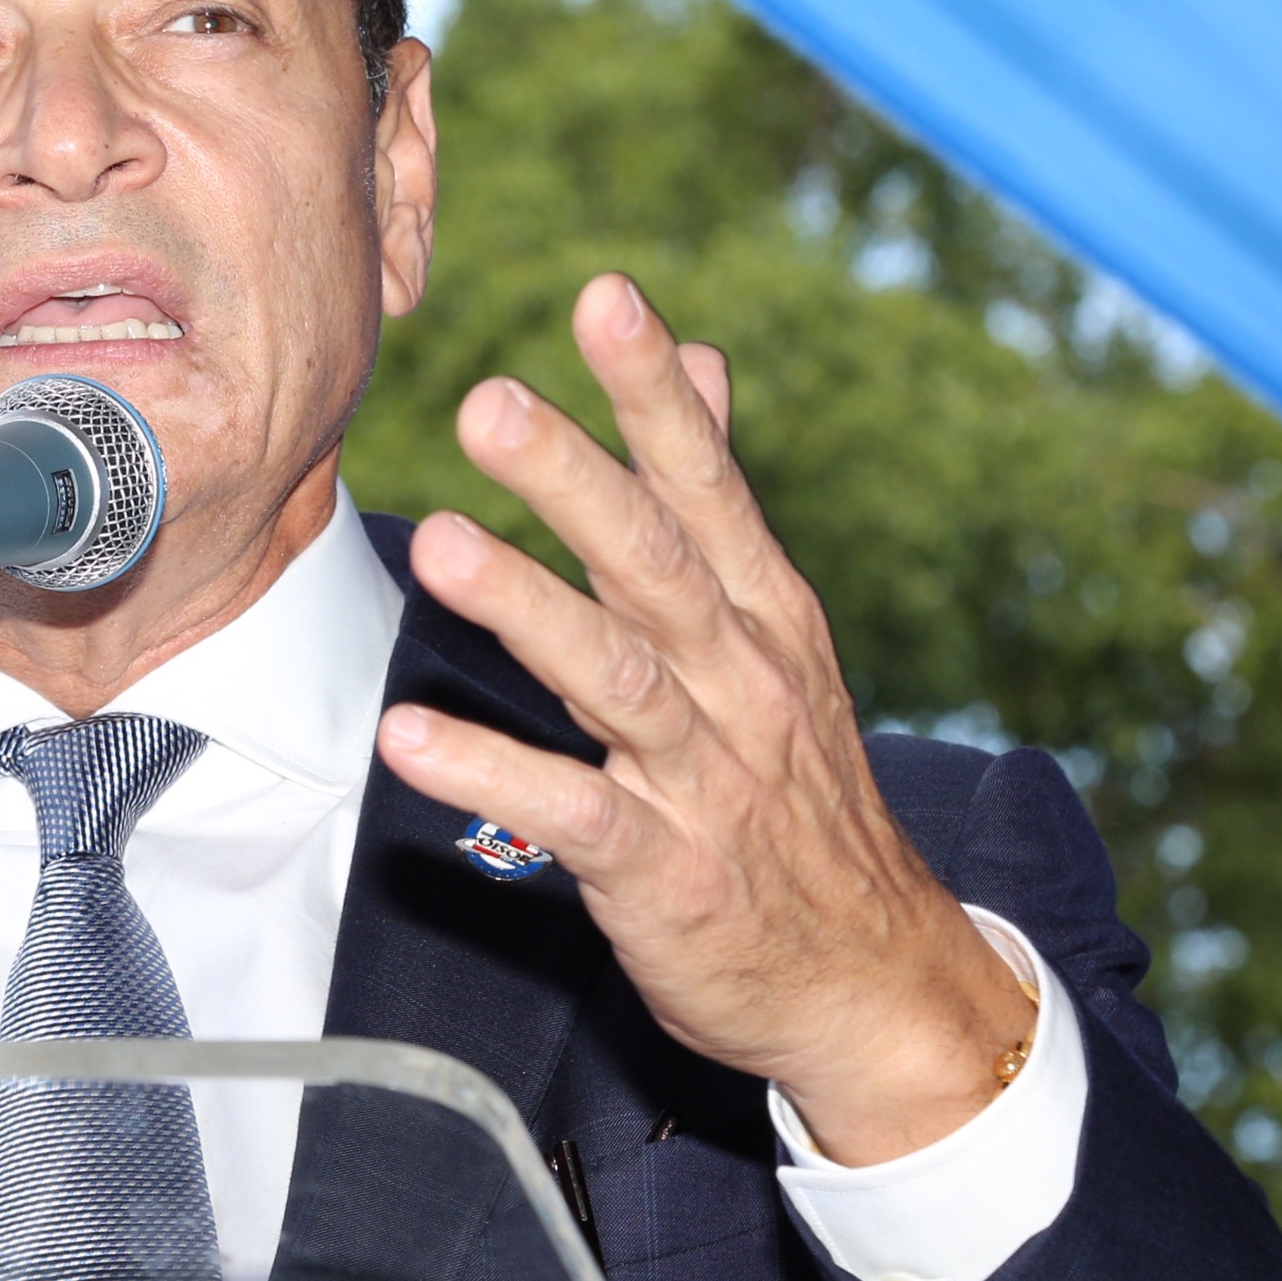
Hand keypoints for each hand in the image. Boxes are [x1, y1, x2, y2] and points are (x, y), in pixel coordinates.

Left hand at [375, 272, 1031, 1164]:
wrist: (871, 981)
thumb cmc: (797, 797)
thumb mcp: (776, 639)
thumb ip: (717, 501)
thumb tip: (700, 359)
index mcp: (762, 617)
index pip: (706, 485)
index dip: (654, 395)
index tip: (606, 299)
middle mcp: (740, 682)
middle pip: (654, 562)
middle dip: (573, 477)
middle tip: (489, 400)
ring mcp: (705, 778)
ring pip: (616, 676)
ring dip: (526, 608)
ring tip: (442, 546)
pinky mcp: (664, 870)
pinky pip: (571, 812)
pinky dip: (490, 773)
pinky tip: (410, 737)